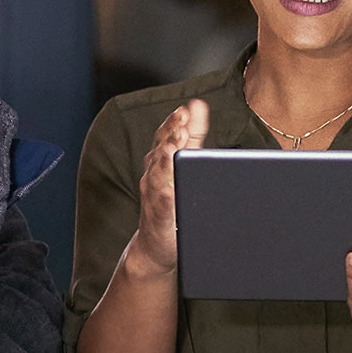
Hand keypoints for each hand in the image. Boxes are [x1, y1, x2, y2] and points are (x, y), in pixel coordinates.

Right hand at [131, 99, 209, 273]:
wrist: (154, 247)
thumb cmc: (170, 203)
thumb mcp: (183, 164)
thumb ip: (192, 137)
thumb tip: (197, 105)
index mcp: (162, 162)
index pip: (167, 136)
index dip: (175, 122)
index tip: (186, 109)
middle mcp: (155, 175)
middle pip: (161, 150)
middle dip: (171, 134)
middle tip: (182, 120)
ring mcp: (154, 195)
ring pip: (159, 173)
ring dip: (166, 158)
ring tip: (176, 146)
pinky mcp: (159, 216)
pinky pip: (161, 203)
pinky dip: (165, 193)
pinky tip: (171, 187)